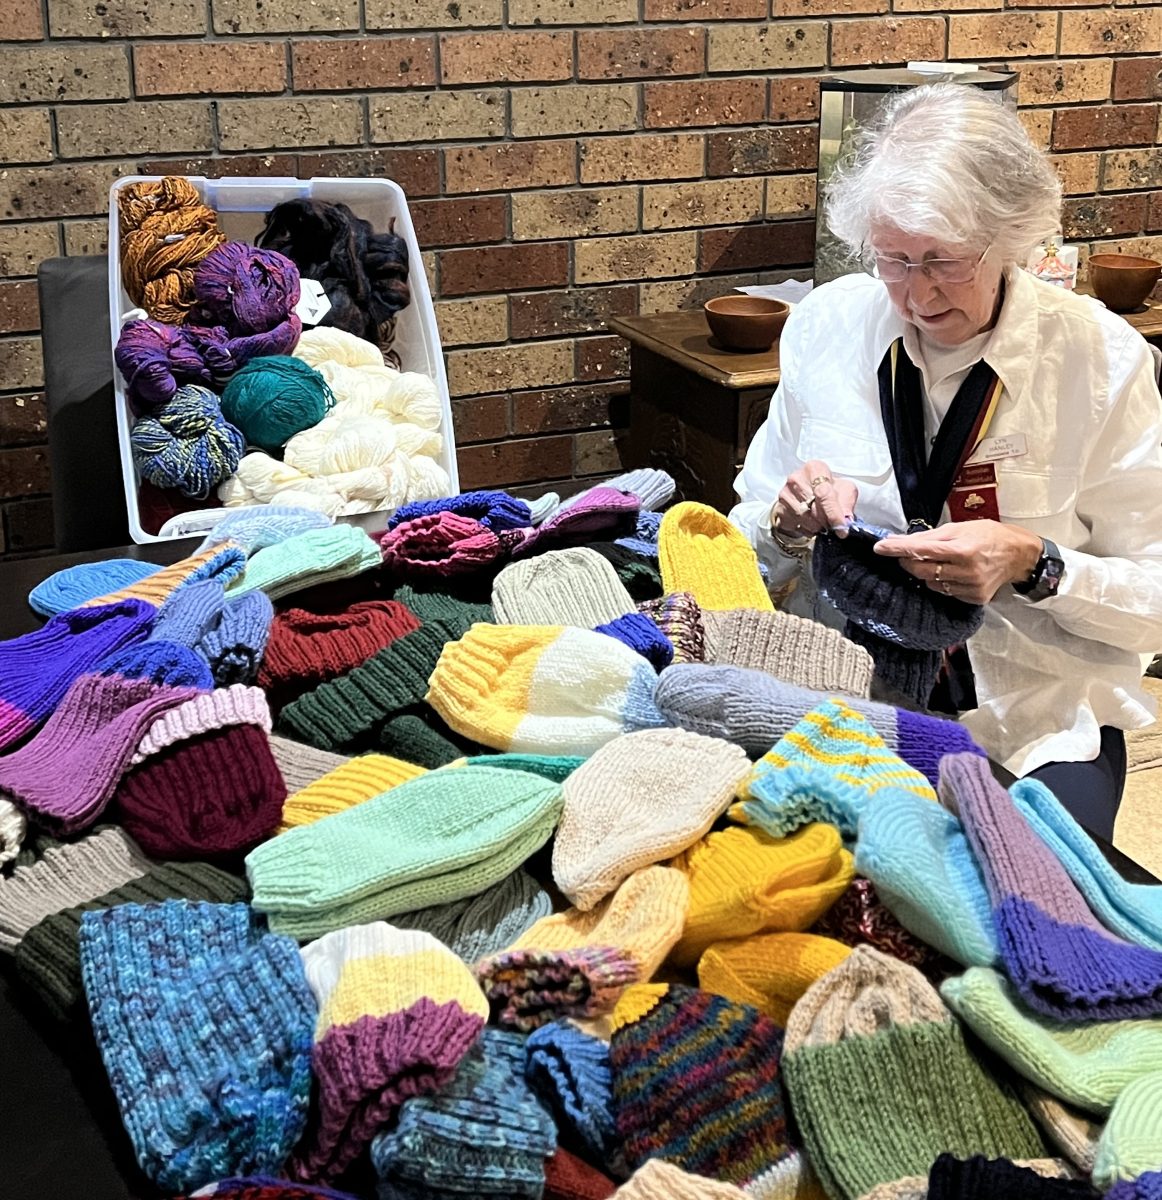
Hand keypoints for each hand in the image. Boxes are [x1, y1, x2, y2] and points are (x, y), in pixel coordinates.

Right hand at [770, 460, 858, 538]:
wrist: (809, 491)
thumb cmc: (829, 488)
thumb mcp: (844, 489)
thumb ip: (847, 503)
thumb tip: (846, 522)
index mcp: (814, 468)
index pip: (823, 493)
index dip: (834, 513)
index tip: (841, 528)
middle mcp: (796, 479)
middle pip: (813, 508)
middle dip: (826, 521)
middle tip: (834, 525)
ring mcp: (785, 494)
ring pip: (804, 519)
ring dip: (817, 526)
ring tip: (823, 523)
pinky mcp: (779, 509)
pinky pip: (795, 525)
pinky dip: (806, 529)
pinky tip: (811, 523)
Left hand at [873, 521, 1042, 604]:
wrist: (1018, 555)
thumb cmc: (989, 536)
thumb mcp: (959, 527)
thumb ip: (928, 536)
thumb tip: (899, 539)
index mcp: (963, 549)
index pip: (921, 550)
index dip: (897, 549)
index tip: (880, 548)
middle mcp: (966, 571)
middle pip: (921, 570)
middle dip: (908, 561)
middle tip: (906, 554)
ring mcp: (970, 587)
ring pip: (930, 583)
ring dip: (925, 573)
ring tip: (937, 561)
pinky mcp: (974, 598)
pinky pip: (944, 592)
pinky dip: (940, 582)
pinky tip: (949, 572)